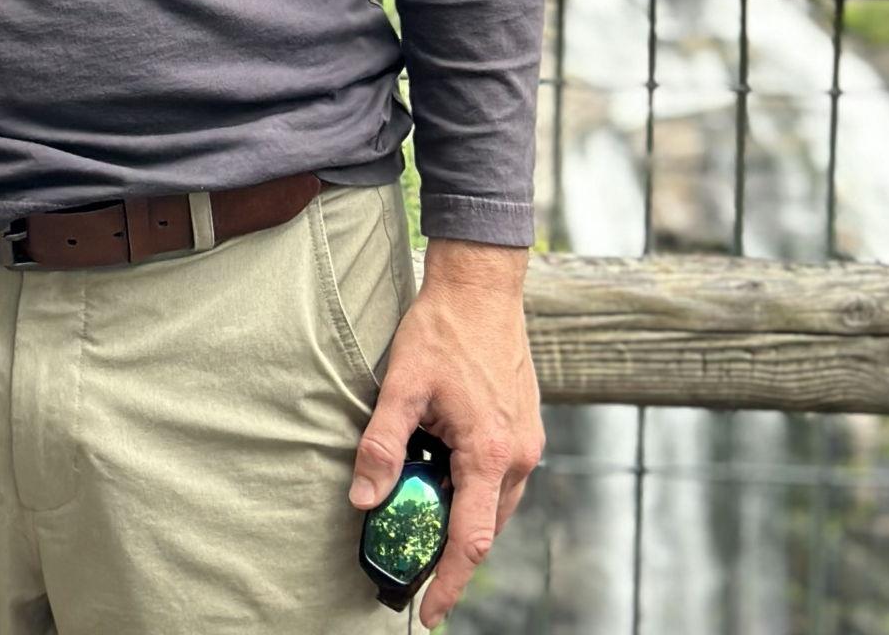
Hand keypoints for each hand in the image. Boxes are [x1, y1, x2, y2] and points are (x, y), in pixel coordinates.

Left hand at [349, 239, 542, 626]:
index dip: (449, 582)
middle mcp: (516, 455)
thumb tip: (362, 498)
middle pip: (484, 528)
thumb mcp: (401, 384)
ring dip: (459, 517)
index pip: (471, 540)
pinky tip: (440, 472)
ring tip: (417, 515)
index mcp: (489, 452)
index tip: (428, 613)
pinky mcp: (524, 428)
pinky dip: (471, 489)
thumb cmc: (442, 329)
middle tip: (409, 566)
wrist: (482, 286)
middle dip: (449, 554)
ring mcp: (525, 442)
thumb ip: (381, 443)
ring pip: (493, 504)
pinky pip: (499, 478)